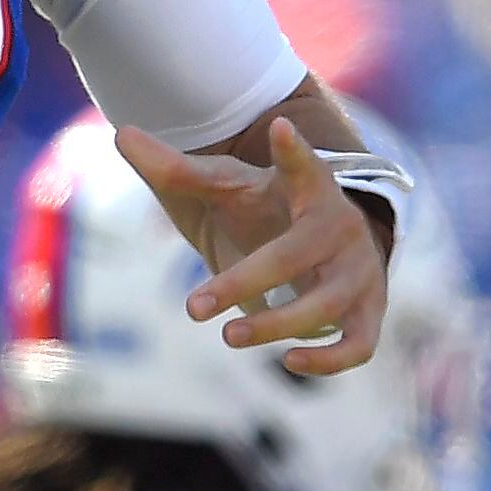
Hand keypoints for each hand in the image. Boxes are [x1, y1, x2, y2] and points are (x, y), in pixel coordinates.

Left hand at [115, 118, 388, 375]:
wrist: (326, 237)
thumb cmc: (268, 206)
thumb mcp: (227, 185)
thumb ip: (177, 169)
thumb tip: (122, 136)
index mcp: (308, 188)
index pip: (303, 166)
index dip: (292, 152)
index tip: (278, 128)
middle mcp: (340, 229)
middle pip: (293, 255)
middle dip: (244, 281)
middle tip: (191, 307)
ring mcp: (359, 272)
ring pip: (324, 305)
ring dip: (277, 325)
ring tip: (228, 335)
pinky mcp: (368, 312)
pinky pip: (358, 345)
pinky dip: (329, 359)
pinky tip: (288, 362)